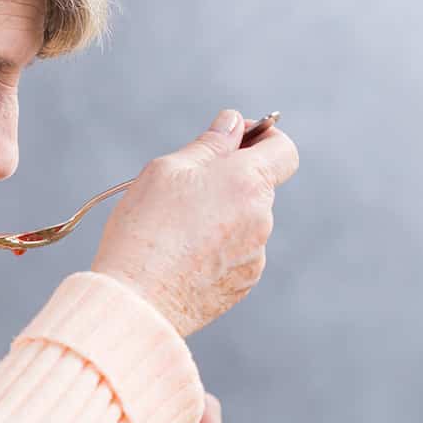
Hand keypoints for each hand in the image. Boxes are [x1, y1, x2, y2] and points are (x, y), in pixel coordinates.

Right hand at [92, 109, 298, 336]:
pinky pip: (238, 253)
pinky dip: (218, 248)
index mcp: (248, 182)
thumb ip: (210, 143)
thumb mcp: (169, 169)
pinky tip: (183, 255)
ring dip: (223, 215)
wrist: (138, 300)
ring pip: (246, 221)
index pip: (284, 150)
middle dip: (231, 180)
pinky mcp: (243, 284)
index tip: (236, 140)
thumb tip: (233, 123)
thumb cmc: (147, 228)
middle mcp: (262, 219)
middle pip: (258, 187)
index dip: (264, 139)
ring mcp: (255, 255)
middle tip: (186, 188)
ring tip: (177, 228)